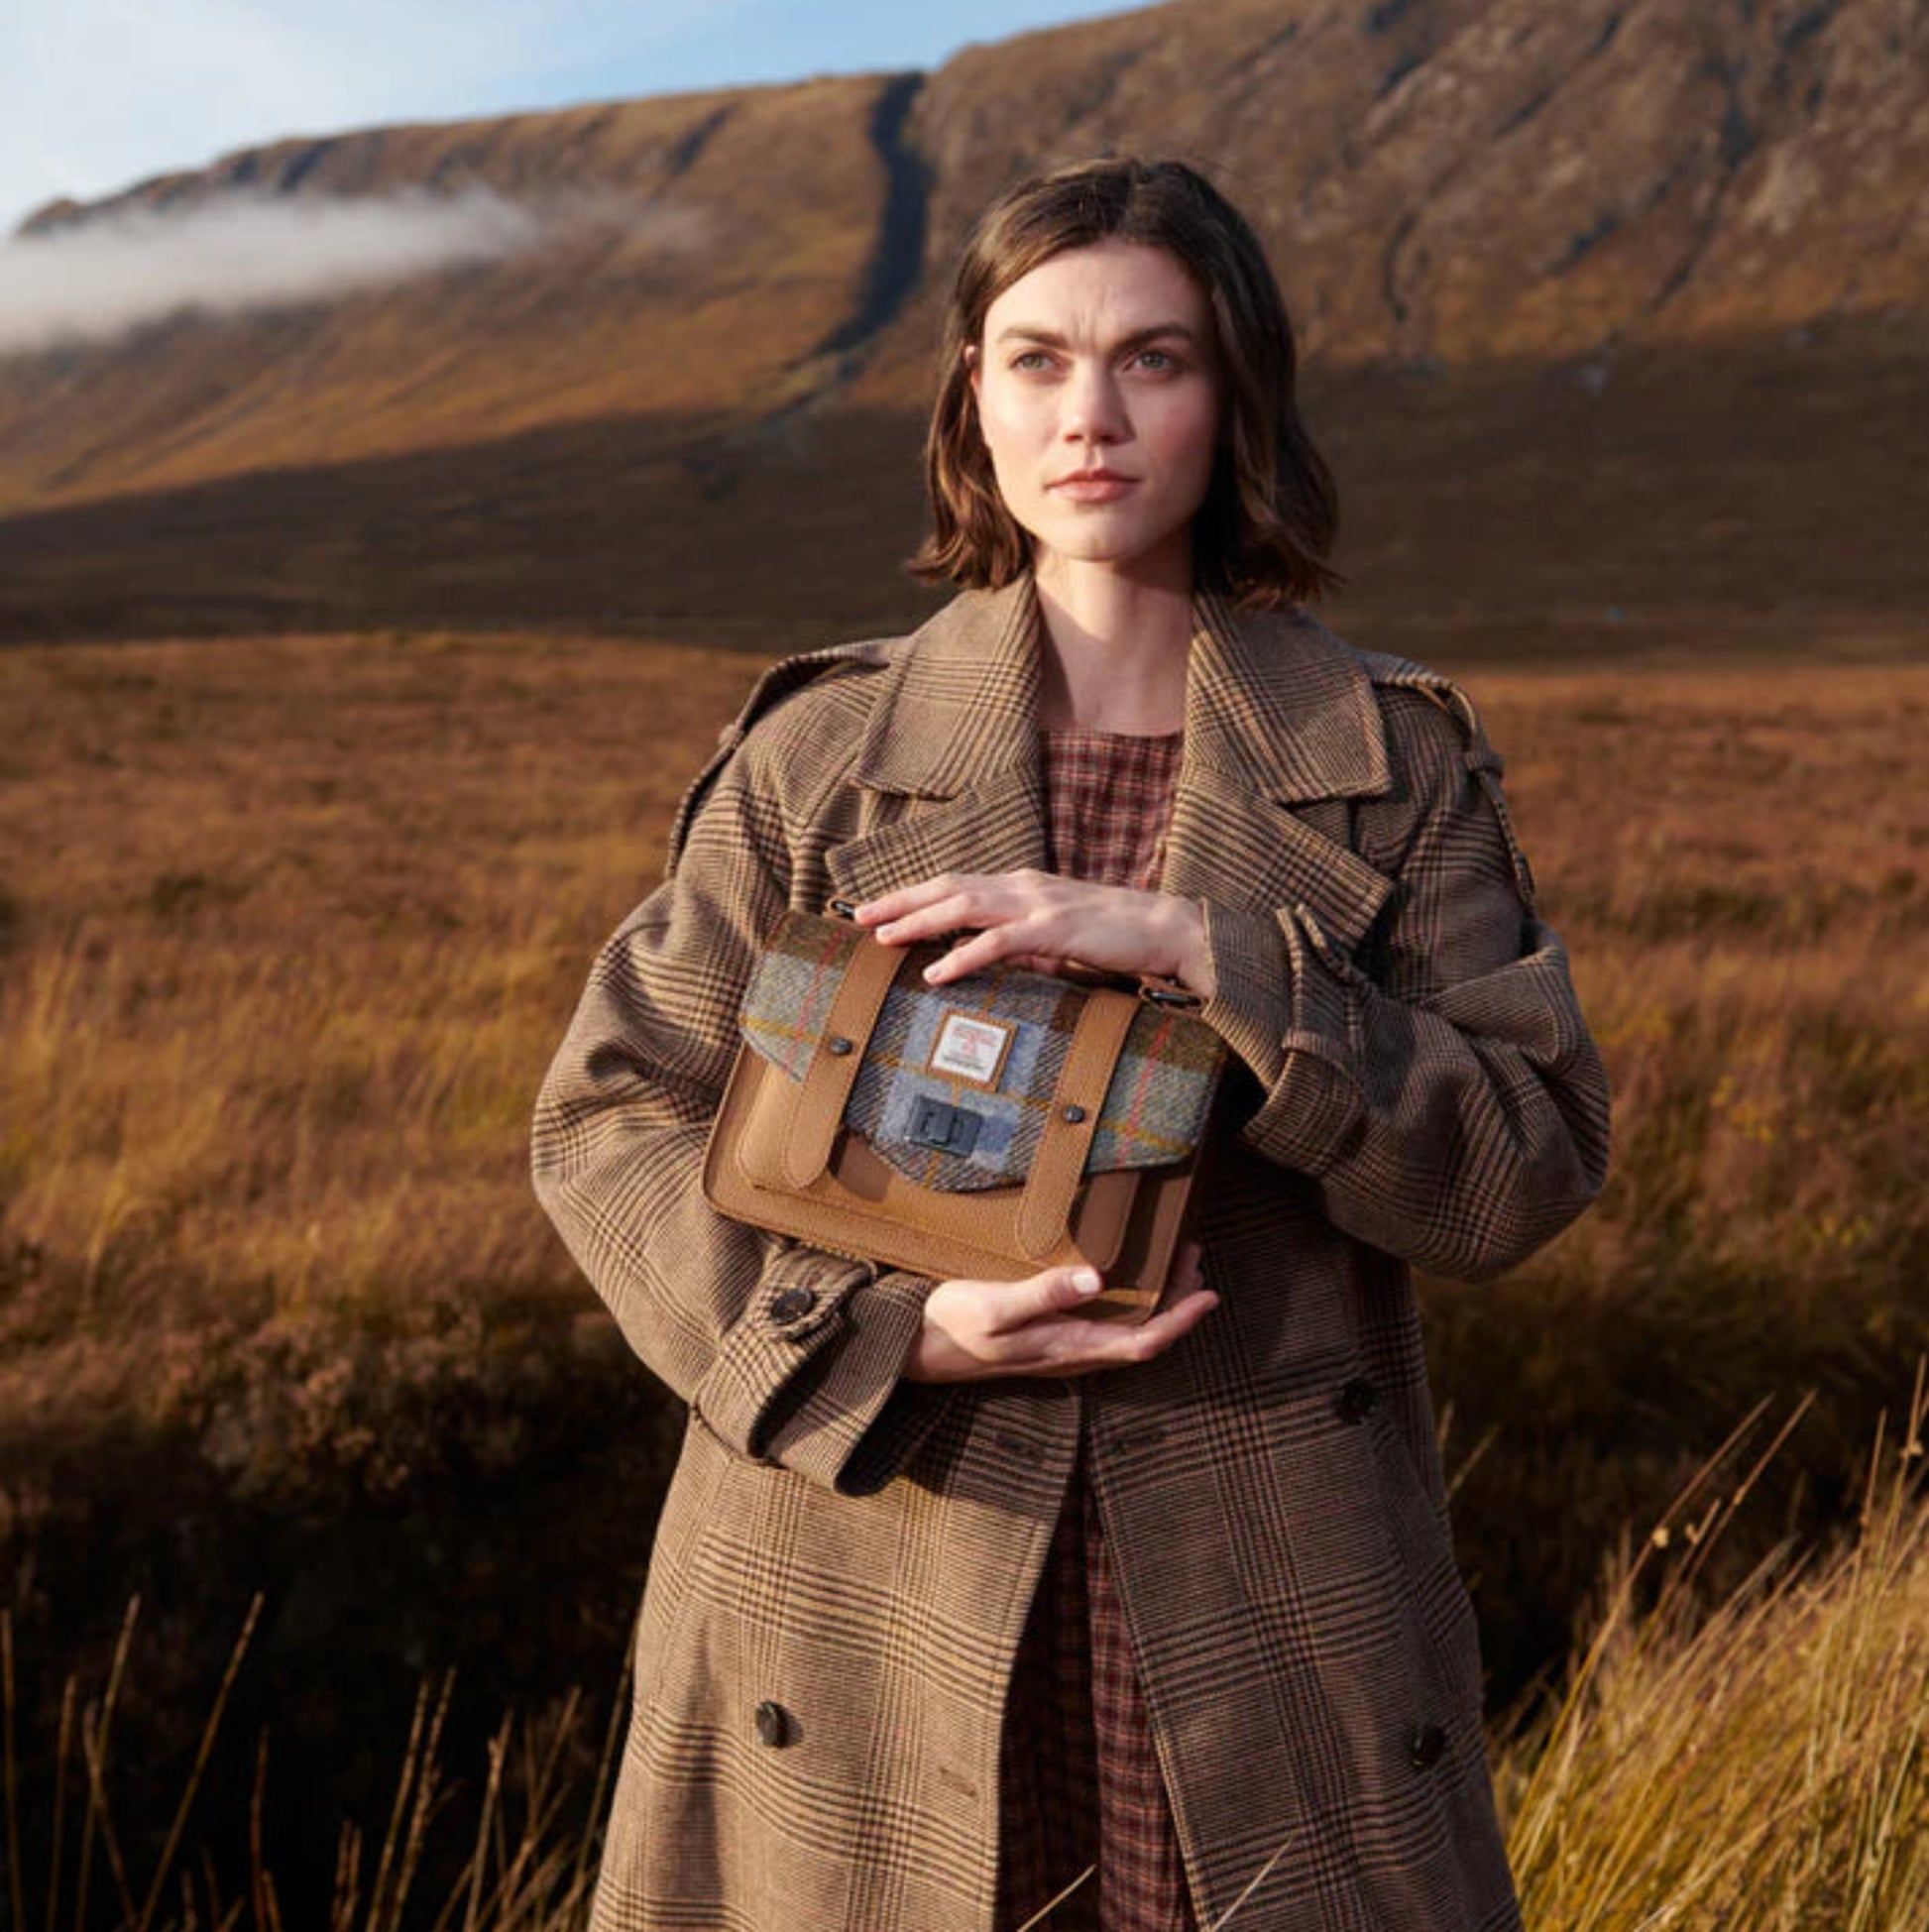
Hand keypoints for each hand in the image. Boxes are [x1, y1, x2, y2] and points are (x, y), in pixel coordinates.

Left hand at [849, 868, 1213, 995]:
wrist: (1166, 930)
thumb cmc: (1114, 936)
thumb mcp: (1057, 936)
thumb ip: (1020, 942)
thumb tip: (986, 959)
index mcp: (1021, 886)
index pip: (956, 884)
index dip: (913, 894)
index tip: (876, 908)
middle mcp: (1023, 886)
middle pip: (948, 887)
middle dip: (900, 900)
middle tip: (858, 916)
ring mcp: (1038, 904)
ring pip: (965, 906)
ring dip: (919, 920)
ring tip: (882, 937)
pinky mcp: (1056, 929)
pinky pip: (1000, 942)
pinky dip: (963, 956)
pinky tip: (936, 972)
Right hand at [903, 1238, 1217, 1382]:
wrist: (916, 1350)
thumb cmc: (953, 1325)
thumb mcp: (996, 1304)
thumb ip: (1046, 1293)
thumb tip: (1098, 1279)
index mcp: (1067, 1347)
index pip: (1144, 1341)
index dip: (1182, 1320)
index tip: (1209, 1293)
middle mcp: (1072, 1355)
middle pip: (1143, 1337)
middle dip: (1177, 1304)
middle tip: (1194, 1260)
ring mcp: (1060, 1351)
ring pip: (1126, 1333)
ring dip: (1156, 1304)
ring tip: (1172, 1266)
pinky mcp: (1047, 1342)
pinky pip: (1104, 1328)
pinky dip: (1128, 1305)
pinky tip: (1122, 1283)